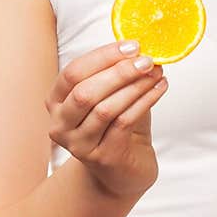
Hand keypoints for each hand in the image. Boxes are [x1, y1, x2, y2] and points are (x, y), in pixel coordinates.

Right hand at [45, 41, 167, 197]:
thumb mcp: (111, 95)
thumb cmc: (117, 127)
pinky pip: (124, 123)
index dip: (102, 57)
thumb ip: (116, 72)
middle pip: (85, 92)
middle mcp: (60, 125)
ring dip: (135, 87)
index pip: (73, 72)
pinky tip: (160, 89)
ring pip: (106, 108)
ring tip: (157, 73)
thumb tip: (138, 46)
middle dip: (119, 72)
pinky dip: (145, 102)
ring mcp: (79, 145)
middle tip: (147, 60)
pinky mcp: (102, 158)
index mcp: (56, 102)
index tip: (132, 45)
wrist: (125, 170)